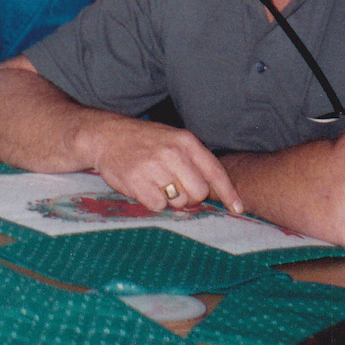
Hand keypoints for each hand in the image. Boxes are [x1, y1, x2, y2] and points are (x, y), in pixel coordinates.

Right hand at [81, 117, 244, 213]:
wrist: (107, 136)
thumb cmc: (144, 142)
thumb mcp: (172, 140)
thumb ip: (192, 162)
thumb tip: (210, 193)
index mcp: (185, 141)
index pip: (214, 171)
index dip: (228, 193)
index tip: (238, 208)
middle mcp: (172, 152)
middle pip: (198, 192)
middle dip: (190, 197)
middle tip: (175, 189)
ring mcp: (153, 166)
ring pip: (178, 201)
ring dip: (169, 199)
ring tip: (155, 183)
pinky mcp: (136, 180)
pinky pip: (157, 205)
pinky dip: (151, 201)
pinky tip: (143, 186)